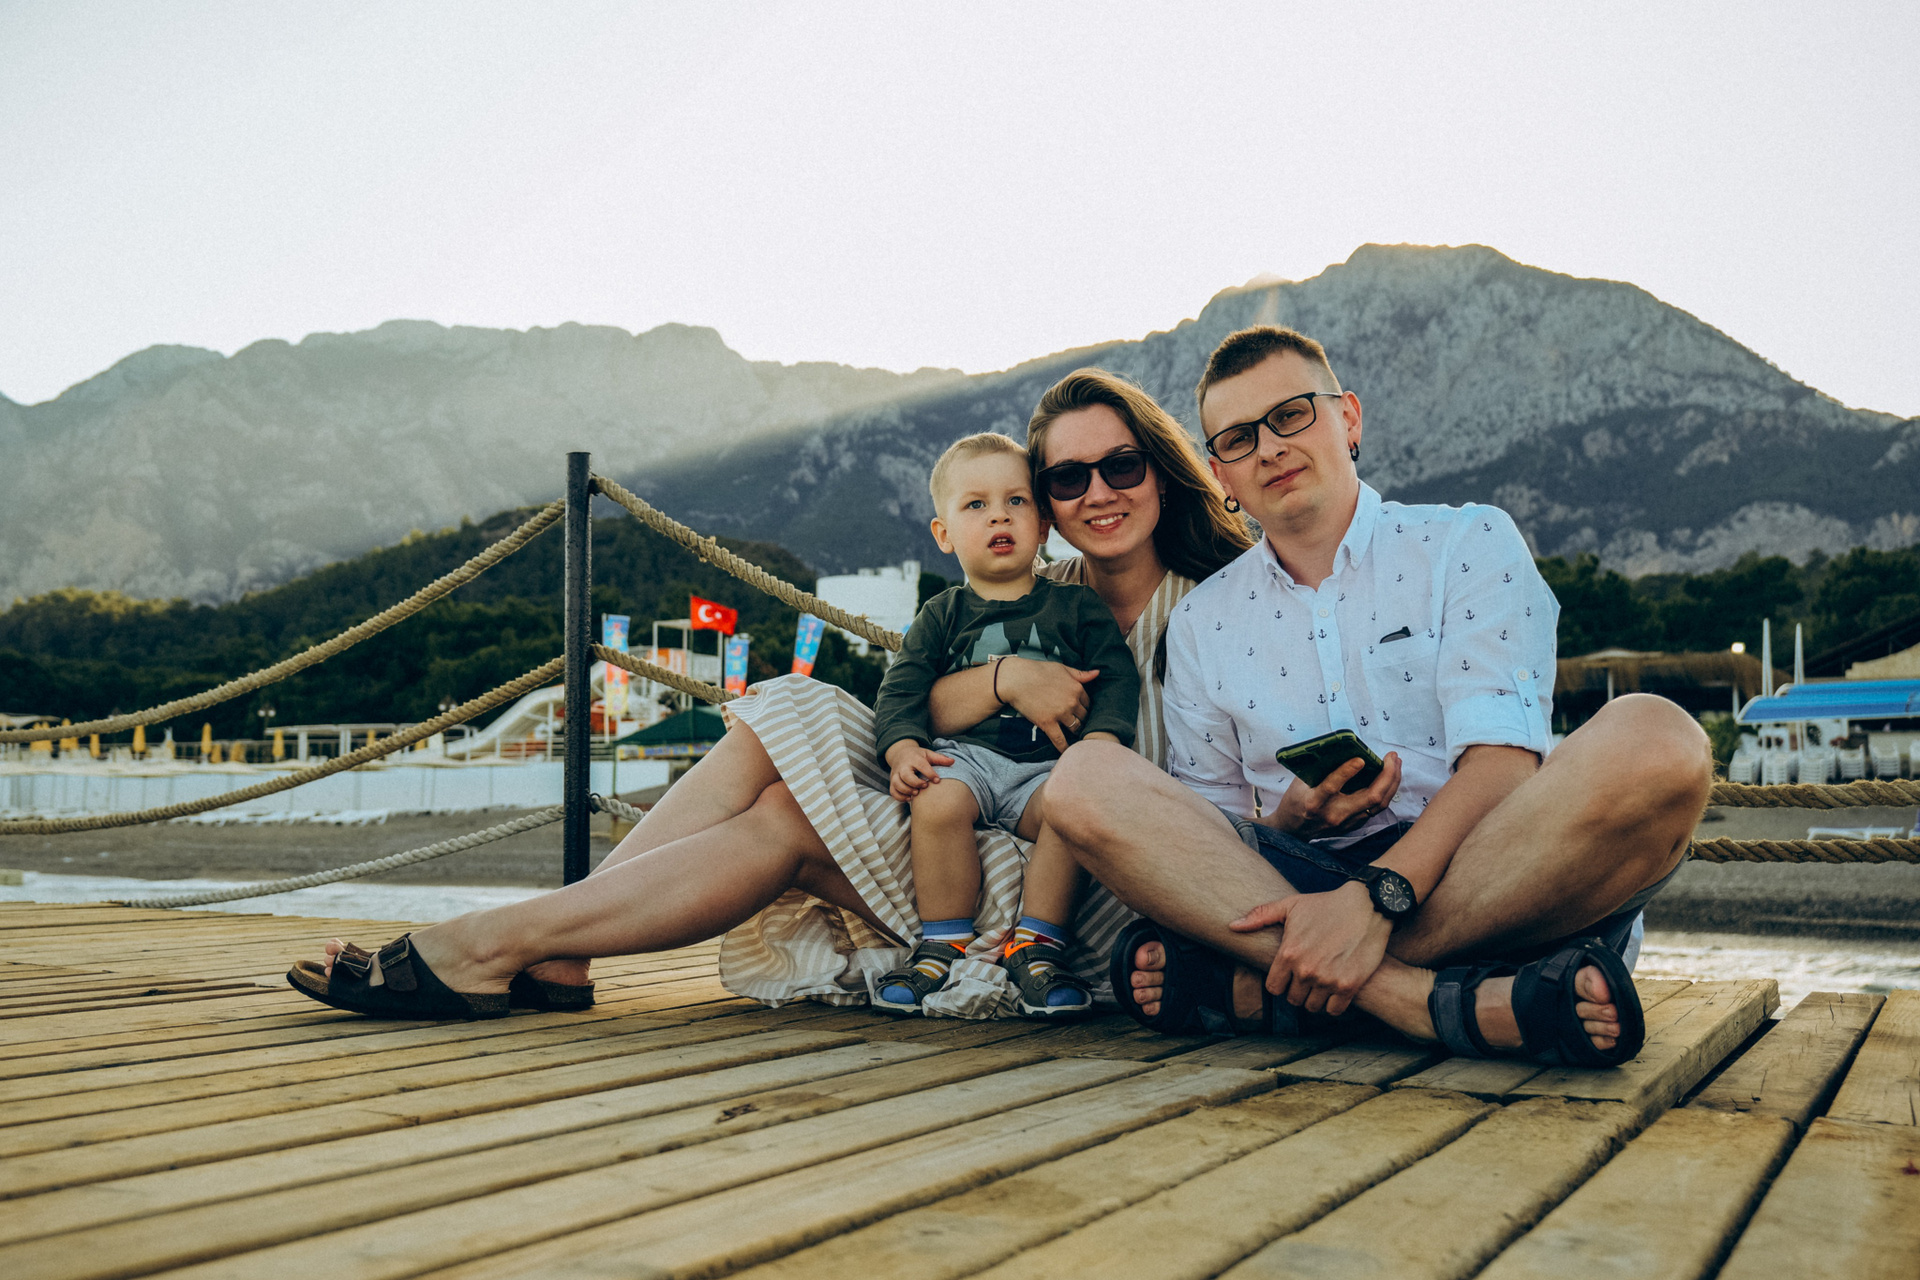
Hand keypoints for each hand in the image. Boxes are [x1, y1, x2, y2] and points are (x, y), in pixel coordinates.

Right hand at [885, 741, 953, 801]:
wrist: (899, 754)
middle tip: (925, 786)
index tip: (937, 780)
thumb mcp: (928, 754)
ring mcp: (895, 774)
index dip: (929, 773)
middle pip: (905, 775)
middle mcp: (903, 766)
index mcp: (913, 758)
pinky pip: (893, 791)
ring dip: (907, 790)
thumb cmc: (917, 756)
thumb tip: (953, 761)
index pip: (921, 765)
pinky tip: (909, 798)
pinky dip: (900, 797)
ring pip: (897, 784)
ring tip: (917, 793)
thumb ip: (940, 759)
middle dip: (915, 783)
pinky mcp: (892, 781)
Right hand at [995, 657, 1097, 751]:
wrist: (1015, 679)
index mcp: (1077, 688)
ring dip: (1076, 732)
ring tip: (1075, 736)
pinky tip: (1068, 752)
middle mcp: (1072, 702)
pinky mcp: (1048, 723)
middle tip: (1078, 723)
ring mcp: (1060, 714)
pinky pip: (1060, 740)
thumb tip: (1098, 673)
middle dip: (1081, 720)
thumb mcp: (1062, 668)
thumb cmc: (1038, 670)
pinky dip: (1064, 747)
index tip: (1080, 711)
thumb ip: (1081, 674)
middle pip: (1084, 717)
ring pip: (1075, 728)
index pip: (1088, 703)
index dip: (1084, 707)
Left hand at [1232, 881, 1389, 1015]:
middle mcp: (1306, 970)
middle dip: (1298, 990)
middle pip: (1293, 1000)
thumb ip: (1260, 916)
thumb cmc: (1326, 905)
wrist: (1367, 906)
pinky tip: (1336, 990)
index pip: (1273, 988)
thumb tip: (1232, 926)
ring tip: (1322, 983)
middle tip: (1309, 977)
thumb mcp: (1291, 905)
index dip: (1280, 983)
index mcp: (1288, 953)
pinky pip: (1334, 1011)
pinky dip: (1334, 1005)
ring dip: (1316, 998)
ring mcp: (1328, 980)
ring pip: (1312, 1007)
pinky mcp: (1349, 986)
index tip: (1289, 976)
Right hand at [1272, 751, 1401, 836]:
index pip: (1331, 786)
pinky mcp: (1354, 825)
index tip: (1360, 759)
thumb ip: (1318, 768)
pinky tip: (1390, 778)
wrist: (1293, 830)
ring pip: (1379, 804)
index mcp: (1314, 802)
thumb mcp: (1300, 782)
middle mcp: (1333, 814)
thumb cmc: (1296, 800)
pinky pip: (1377, 808)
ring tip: (1396, 764)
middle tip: (1392, 757)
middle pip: (1370, 797)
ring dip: (1392, 782)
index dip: (1346, 772)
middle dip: (1386, 775)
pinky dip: (1386, 791)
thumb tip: (1341, 749)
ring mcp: (1347, 822)